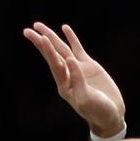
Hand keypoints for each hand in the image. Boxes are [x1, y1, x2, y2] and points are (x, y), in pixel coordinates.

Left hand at [23, 22, 125, 136]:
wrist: (111, 114)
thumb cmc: (98, 111)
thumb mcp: (87, 99)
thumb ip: (78, 80)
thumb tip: (71, 60)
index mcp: (65, 85)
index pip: (54, 64)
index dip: (48, 51)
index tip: (42, 38)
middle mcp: (68, 75)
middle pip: (52, 54)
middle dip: (41, 43)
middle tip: (28, 31)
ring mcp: (78, 69)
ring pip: (62, 49)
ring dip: (51, 37)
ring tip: (39, 26)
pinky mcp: (89, 66)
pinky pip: (77, 49)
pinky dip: (71, 38)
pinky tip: (65, 28)